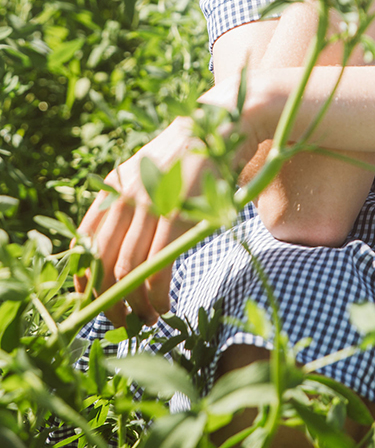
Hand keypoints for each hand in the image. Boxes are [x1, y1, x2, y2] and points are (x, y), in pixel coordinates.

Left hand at [75, 117, 212, 325]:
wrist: (218, 126)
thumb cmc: (183, 157)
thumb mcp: (144, 172)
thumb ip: (125, 202)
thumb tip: (108, 250)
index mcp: (111, 187)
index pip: (84, 242)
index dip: (84, 279)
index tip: (90, 302)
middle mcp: (124, 195)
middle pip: (103, 263)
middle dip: (107, 301)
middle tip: (120, 321)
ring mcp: (150, 205)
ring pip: (129, 270)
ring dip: (135, 304)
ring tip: (147, 319)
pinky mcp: (177, 215)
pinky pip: (158, 266)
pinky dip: (157, 295)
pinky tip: (164, 305)